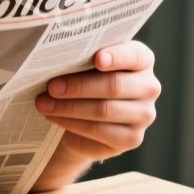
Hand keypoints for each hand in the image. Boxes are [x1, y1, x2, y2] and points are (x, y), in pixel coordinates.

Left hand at [33, 41, 160, 188]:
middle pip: (114, 85)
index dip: (117, 57)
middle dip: (79, 86)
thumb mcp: (85, 65)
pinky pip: (99, 130)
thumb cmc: (84, 81)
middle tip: (52, 86)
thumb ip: (83, 58)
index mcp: (142, 60)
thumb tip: (58, 57)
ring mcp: (144, 115)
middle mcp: (149, 86)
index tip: (97, 59)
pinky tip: (53, 117)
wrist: (84, 118)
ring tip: (43, 103)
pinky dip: (72, 123)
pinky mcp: (132, 138)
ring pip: (104, 110)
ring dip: (69, 107)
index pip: (135, 55)